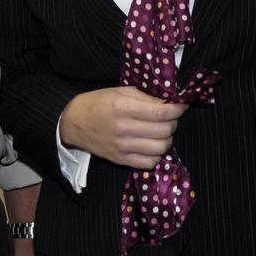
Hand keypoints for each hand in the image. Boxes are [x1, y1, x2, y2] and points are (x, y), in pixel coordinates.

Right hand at [59, 86, 185, 168]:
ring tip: (162, 131)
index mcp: (123, 107)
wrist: (74, 122)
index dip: (177, 109)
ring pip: (161, 148)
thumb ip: (146, 97)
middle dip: (174, 122)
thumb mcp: (121, 92)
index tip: (181, 105)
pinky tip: (153, 144)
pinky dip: (157, 154)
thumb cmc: (98, 103)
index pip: (161, 112)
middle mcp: (124, 128)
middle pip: (164, 131)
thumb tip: (169, 102)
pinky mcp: (121, 160)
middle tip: (171, 117)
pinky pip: (150, 163)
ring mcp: (122, 147)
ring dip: (168, 139)